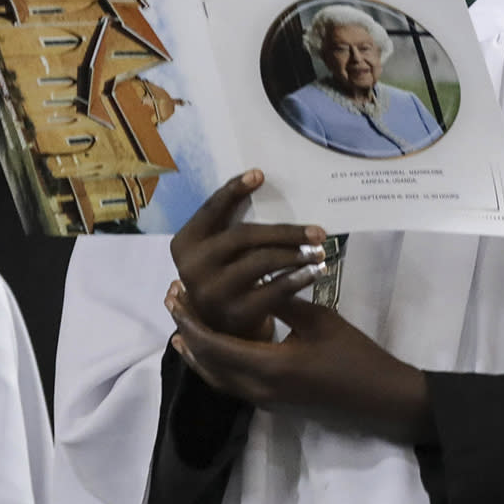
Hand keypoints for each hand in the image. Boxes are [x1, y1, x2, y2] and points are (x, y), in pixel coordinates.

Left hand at [167, 283, 433, 443]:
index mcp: (268, 367)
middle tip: (174, 303)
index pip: (214, 345)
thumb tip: (256, 281)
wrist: (379, 398)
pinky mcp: (272, 404)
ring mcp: (264, 401)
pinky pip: (231, 384)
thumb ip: (283, 302)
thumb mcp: (319, 321)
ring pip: (216, 378)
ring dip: (197, 352)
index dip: (191, 321)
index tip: (176, 295)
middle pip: (207, 364)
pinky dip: (215, 364)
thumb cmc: (354, 355)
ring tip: (182, 327)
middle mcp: (258, 390)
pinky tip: (213, 349)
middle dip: (186, 334)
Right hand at [170, 171, 326, 340]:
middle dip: (285, 231)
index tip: (260, 174)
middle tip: (318, 231)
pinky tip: (314, 272)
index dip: (234, 190)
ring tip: (319, 250)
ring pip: (262, 262)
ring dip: (296, 254)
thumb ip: (229, 225)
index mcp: (185, 243)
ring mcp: (214, 292)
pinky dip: (298, 279)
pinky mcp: (236, 313)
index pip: (211, 210)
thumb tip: (264, 186)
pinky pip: (274, 290)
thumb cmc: (223, 274)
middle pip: (244, 236)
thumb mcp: (215, 250)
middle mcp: (193, 267)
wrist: (218, 328)